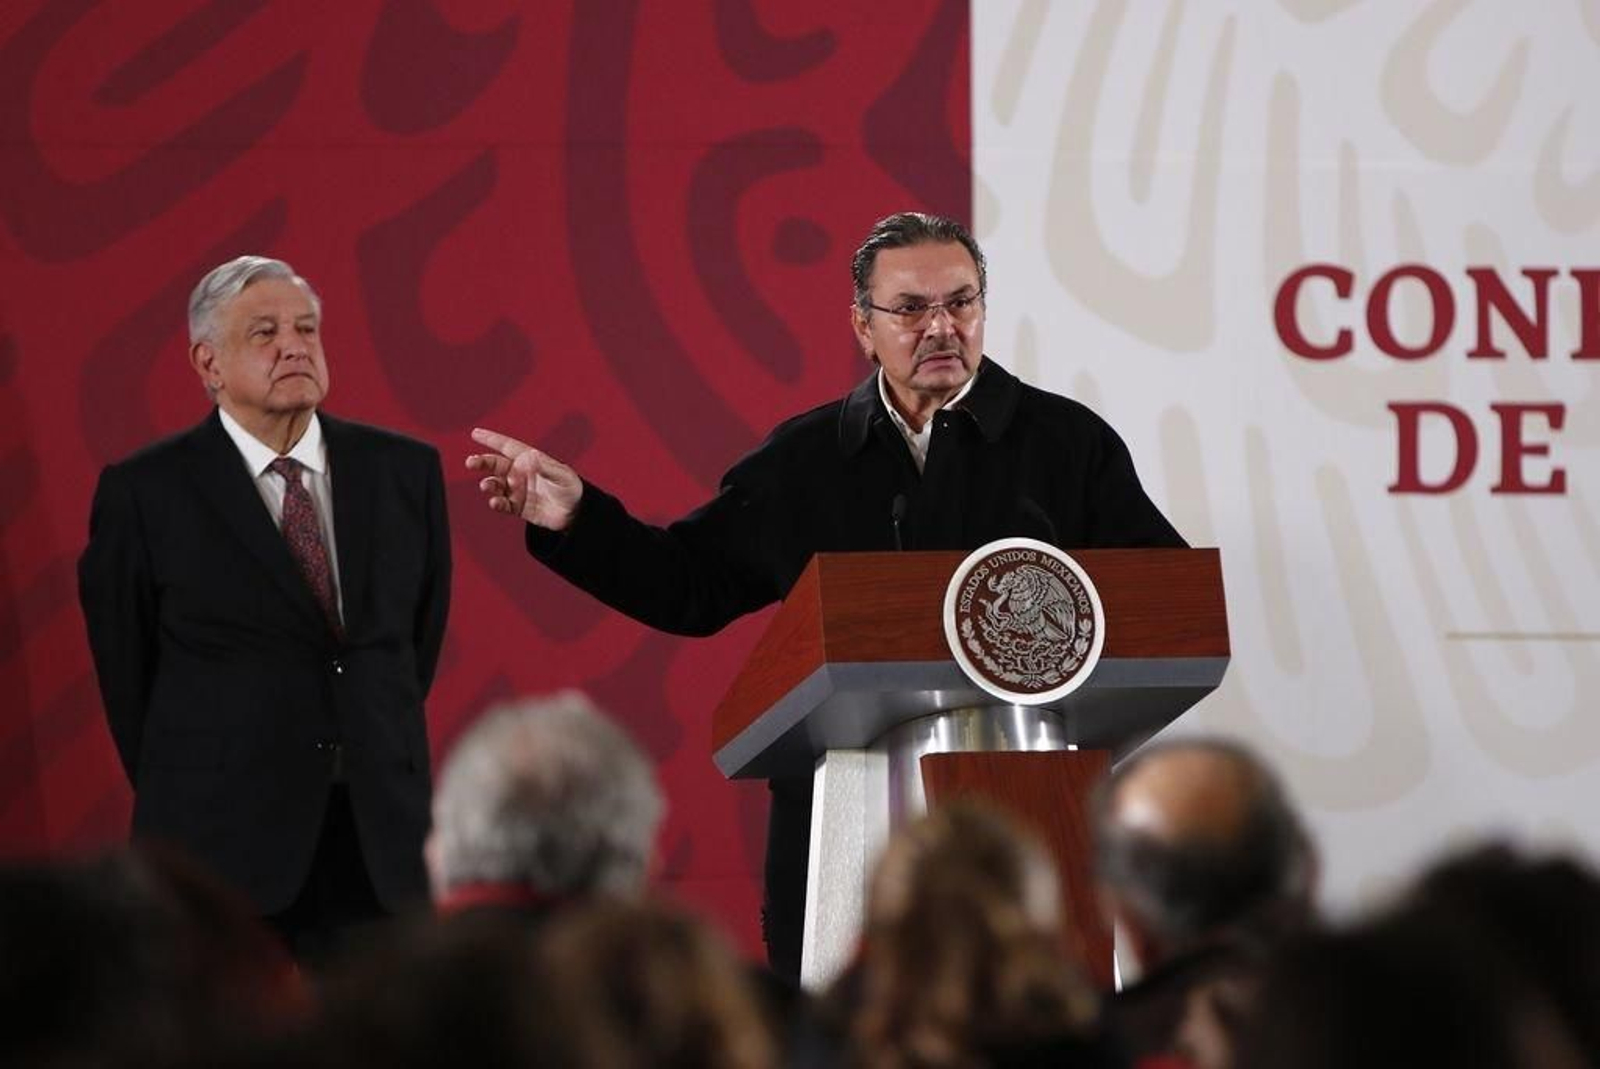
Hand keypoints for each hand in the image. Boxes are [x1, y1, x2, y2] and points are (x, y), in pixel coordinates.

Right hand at [466, 428, 582, 530]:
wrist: (576, 513)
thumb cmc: (571, 488)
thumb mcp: (561, 475)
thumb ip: (545, 467)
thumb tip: (528, 458)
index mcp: (529, 460)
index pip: (507, 446)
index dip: (491, 439)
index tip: (475, 433)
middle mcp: (520, 473)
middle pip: (495, 464)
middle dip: (482, 462)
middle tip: (471, 462)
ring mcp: (517, 490)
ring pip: (495, 484)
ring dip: (488, 484)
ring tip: (486, 486)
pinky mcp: (517, 507)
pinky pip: (502, 504)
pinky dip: (496, 503)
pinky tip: (495, 502)